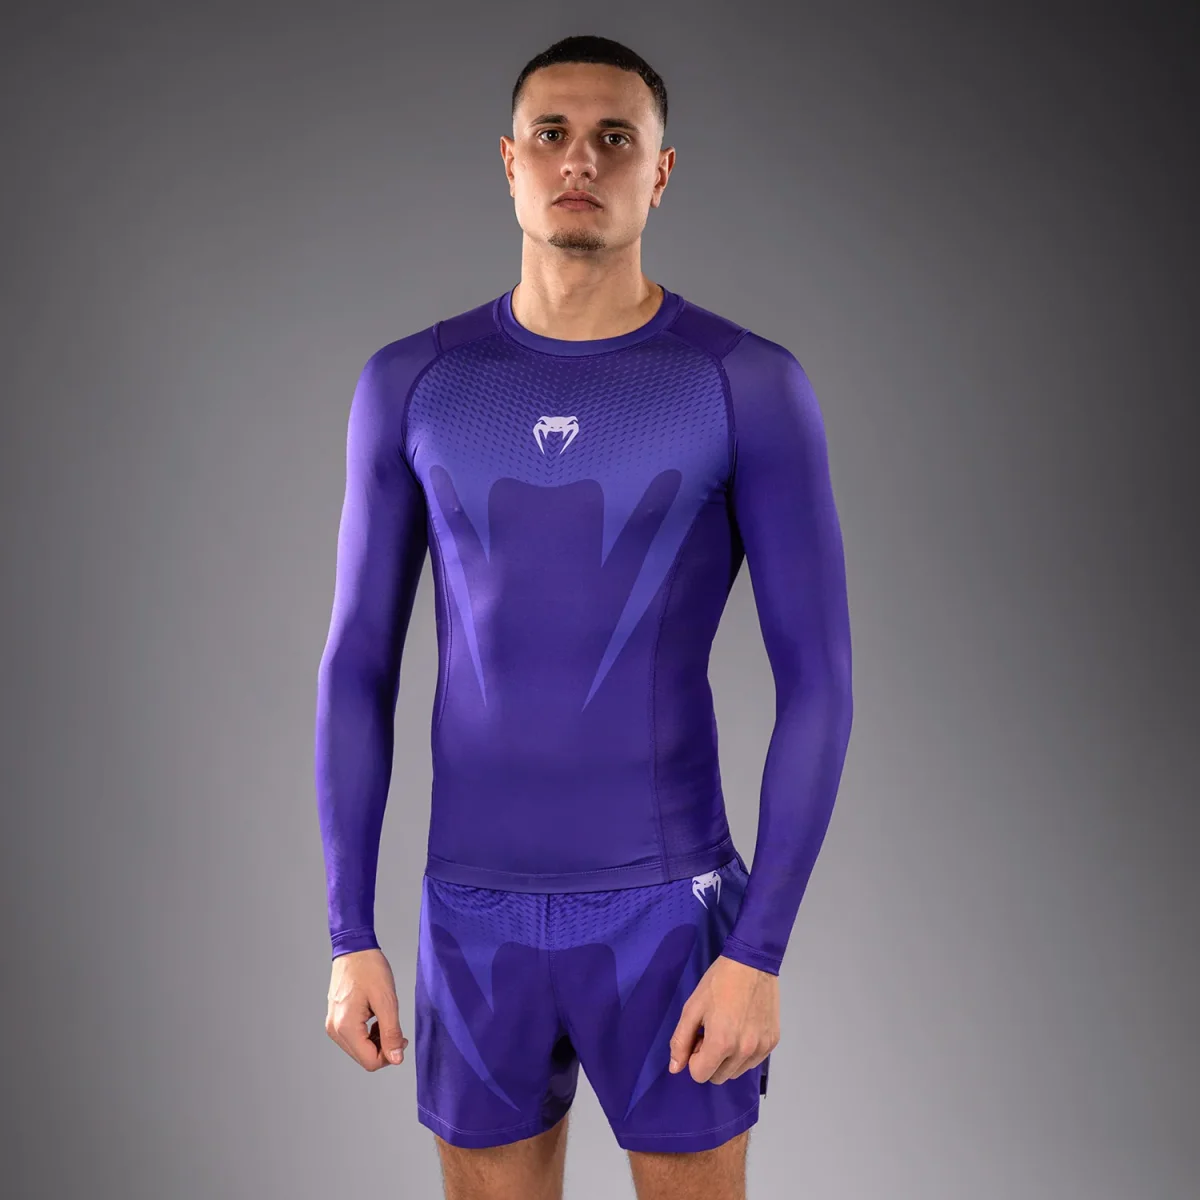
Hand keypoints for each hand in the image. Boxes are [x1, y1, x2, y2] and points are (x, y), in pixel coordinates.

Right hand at [325, 947, 409, 1070]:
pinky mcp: (335, 1019)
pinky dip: (367, 1034)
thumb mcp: (387, 1000)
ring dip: (375, 1041)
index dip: (390, 1055)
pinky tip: (375, 1018)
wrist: (354, 949)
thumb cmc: (370, 969)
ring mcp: (332, 1025)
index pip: (370, 1061)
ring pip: (358, 1050)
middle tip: (396, 1029)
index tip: (401, 1038)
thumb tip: (396, 1059)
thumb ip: (391, 1032)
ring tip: (384, 1020)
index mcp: (346, 1026)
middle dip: (383, 1048)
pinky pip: (353, 1038)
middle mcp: (335, 1030)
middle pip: (363, 1058)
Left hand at [667, 954, 779, 1084]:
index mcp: (722, 1044)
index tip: (699, 1037)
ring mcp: (761, 1048)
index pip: (700, 1075)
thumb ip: (680, 1040)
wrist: (752, 963)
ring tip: (728, 1029)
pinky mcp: (773, 1042)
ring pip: (736, 1072)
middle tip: (712, 1032)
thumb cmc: (718, 982)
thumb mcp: (692, 1008)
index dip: (694, 1058)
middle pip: (718, 1077)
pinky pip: (753, 1062)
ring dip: (728, 1059)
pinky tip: (743, 1028)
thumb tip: (675, 1069)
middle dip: (710, 1060)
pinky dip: (744, 1053)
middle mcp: (744, 1052)